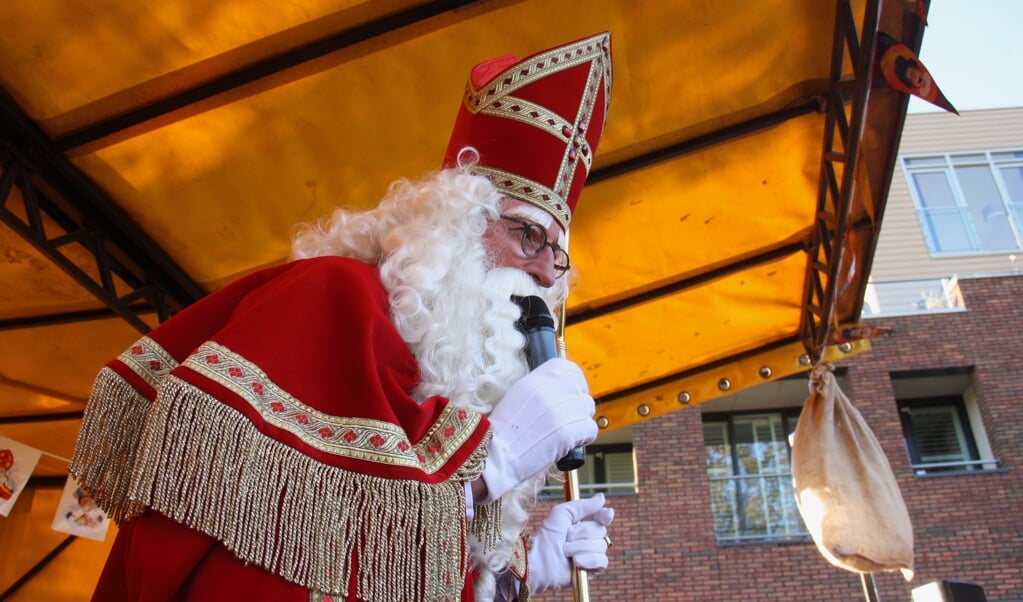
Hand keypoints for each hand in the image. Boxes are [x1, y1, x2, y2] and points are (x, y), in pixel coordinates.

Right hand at [480, 358, 596, 502]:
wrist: (496, 456)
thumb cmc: (503, 430)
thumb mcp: (517, 396)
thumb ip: (539, 389)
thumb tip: (560, 390)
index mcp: (536, 379)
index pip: (568, 368)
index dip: (573, 382)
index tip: (570, 393)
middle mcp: (551, 390)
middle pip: (581, 388)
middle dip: (578, 402)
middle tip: (569, 416)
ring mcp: (563, 410)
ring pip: (588, 408)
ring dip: (580, 419)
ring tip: (567, 432)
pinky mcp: (570, 431)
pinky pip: (590, 429)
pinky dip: (583, 437)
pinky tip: (570, 443)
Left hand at [529, 494, 614, 592]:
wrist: (539, 559)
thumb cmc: (547, 535)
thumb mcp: (563, 513)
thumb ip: (583, 505)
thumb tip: (602, 497)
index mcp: (583, 522)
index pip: (603, 516)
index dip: (605, 515)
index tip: (605, 514)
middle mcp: (589, 537)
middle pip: (601, 530)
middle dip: (581, 533)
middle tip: (566, 537)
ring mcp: (591, 553)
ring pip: (601, 546)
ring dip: (579, 548)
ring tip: (565, 551)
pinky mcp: (591, 569)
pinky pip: (602, 561)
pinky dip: (588, 560)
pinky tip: (575, 562)